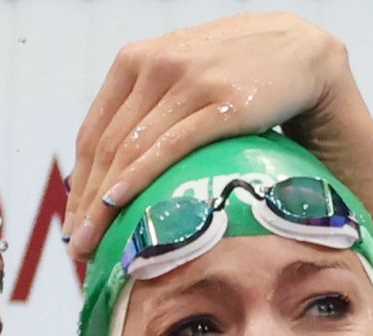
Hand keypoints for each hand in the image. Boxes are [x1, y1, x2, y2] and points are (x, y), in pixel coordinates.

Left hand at [64, 12, 348, 259]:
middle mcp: (154, 66)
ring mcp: (186, 82)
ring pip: (130, 150)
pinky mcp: (221, 102)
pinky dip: (138, 179)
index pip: (94, 132)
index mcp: (135, 61)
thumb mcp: (182, 76)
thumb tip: (119, 173)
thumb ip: (150, 109)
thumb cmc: (239, 72)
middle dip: (86, 203)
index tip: (72, 225)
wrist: (300, 51)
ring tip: (97, 244)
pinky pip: (169, 147)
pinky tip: (119, 207)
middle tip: (79, 248)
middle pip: (106, 147)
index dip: (77, 184)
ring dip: (105, 204)